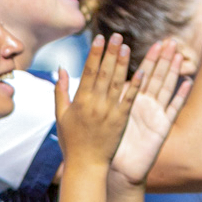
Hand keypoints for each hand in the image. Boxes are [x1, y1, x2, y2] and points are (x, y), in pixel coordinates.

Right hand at [55, 35, 143, 168]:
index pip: (89, 71)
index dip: (95, 53)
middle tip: (117, 36)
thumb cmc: (71, 141)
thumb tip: (60, 69)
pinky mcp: (121, 121)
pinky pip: (129, 100)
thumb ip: (61, 91)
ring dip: (123, 64)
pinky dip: (134, 86)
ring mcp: (109, 112)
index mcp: (80, 101)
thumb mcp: (61, 115)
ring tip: (127, 47)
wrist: (86, 165)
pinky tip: (141, 72)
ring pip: (117, 83)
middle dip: (111, 52)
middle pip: (104, 73)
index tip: (100, 38)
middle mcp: (95, 104)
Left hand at [111, 42, 191, 186]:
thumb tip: (93, 76)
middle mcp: (145, 105)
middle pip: (156, 77)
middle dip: (162, 59)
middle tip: (170, 41)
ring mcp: (155, 115)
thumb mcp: (103, 116)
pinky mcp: (162, 127)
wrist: (118, 169)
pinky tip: (188, 81)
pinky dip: (181, 95)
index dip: (146, 58)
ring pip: (165, 88)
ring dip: (172, 71)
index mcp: (130, 101)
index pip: (139, 74)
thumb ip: (101, 96)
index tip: (154, 42)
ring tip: (178, 54)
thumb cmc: (108, 145)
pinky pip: (173, 109)